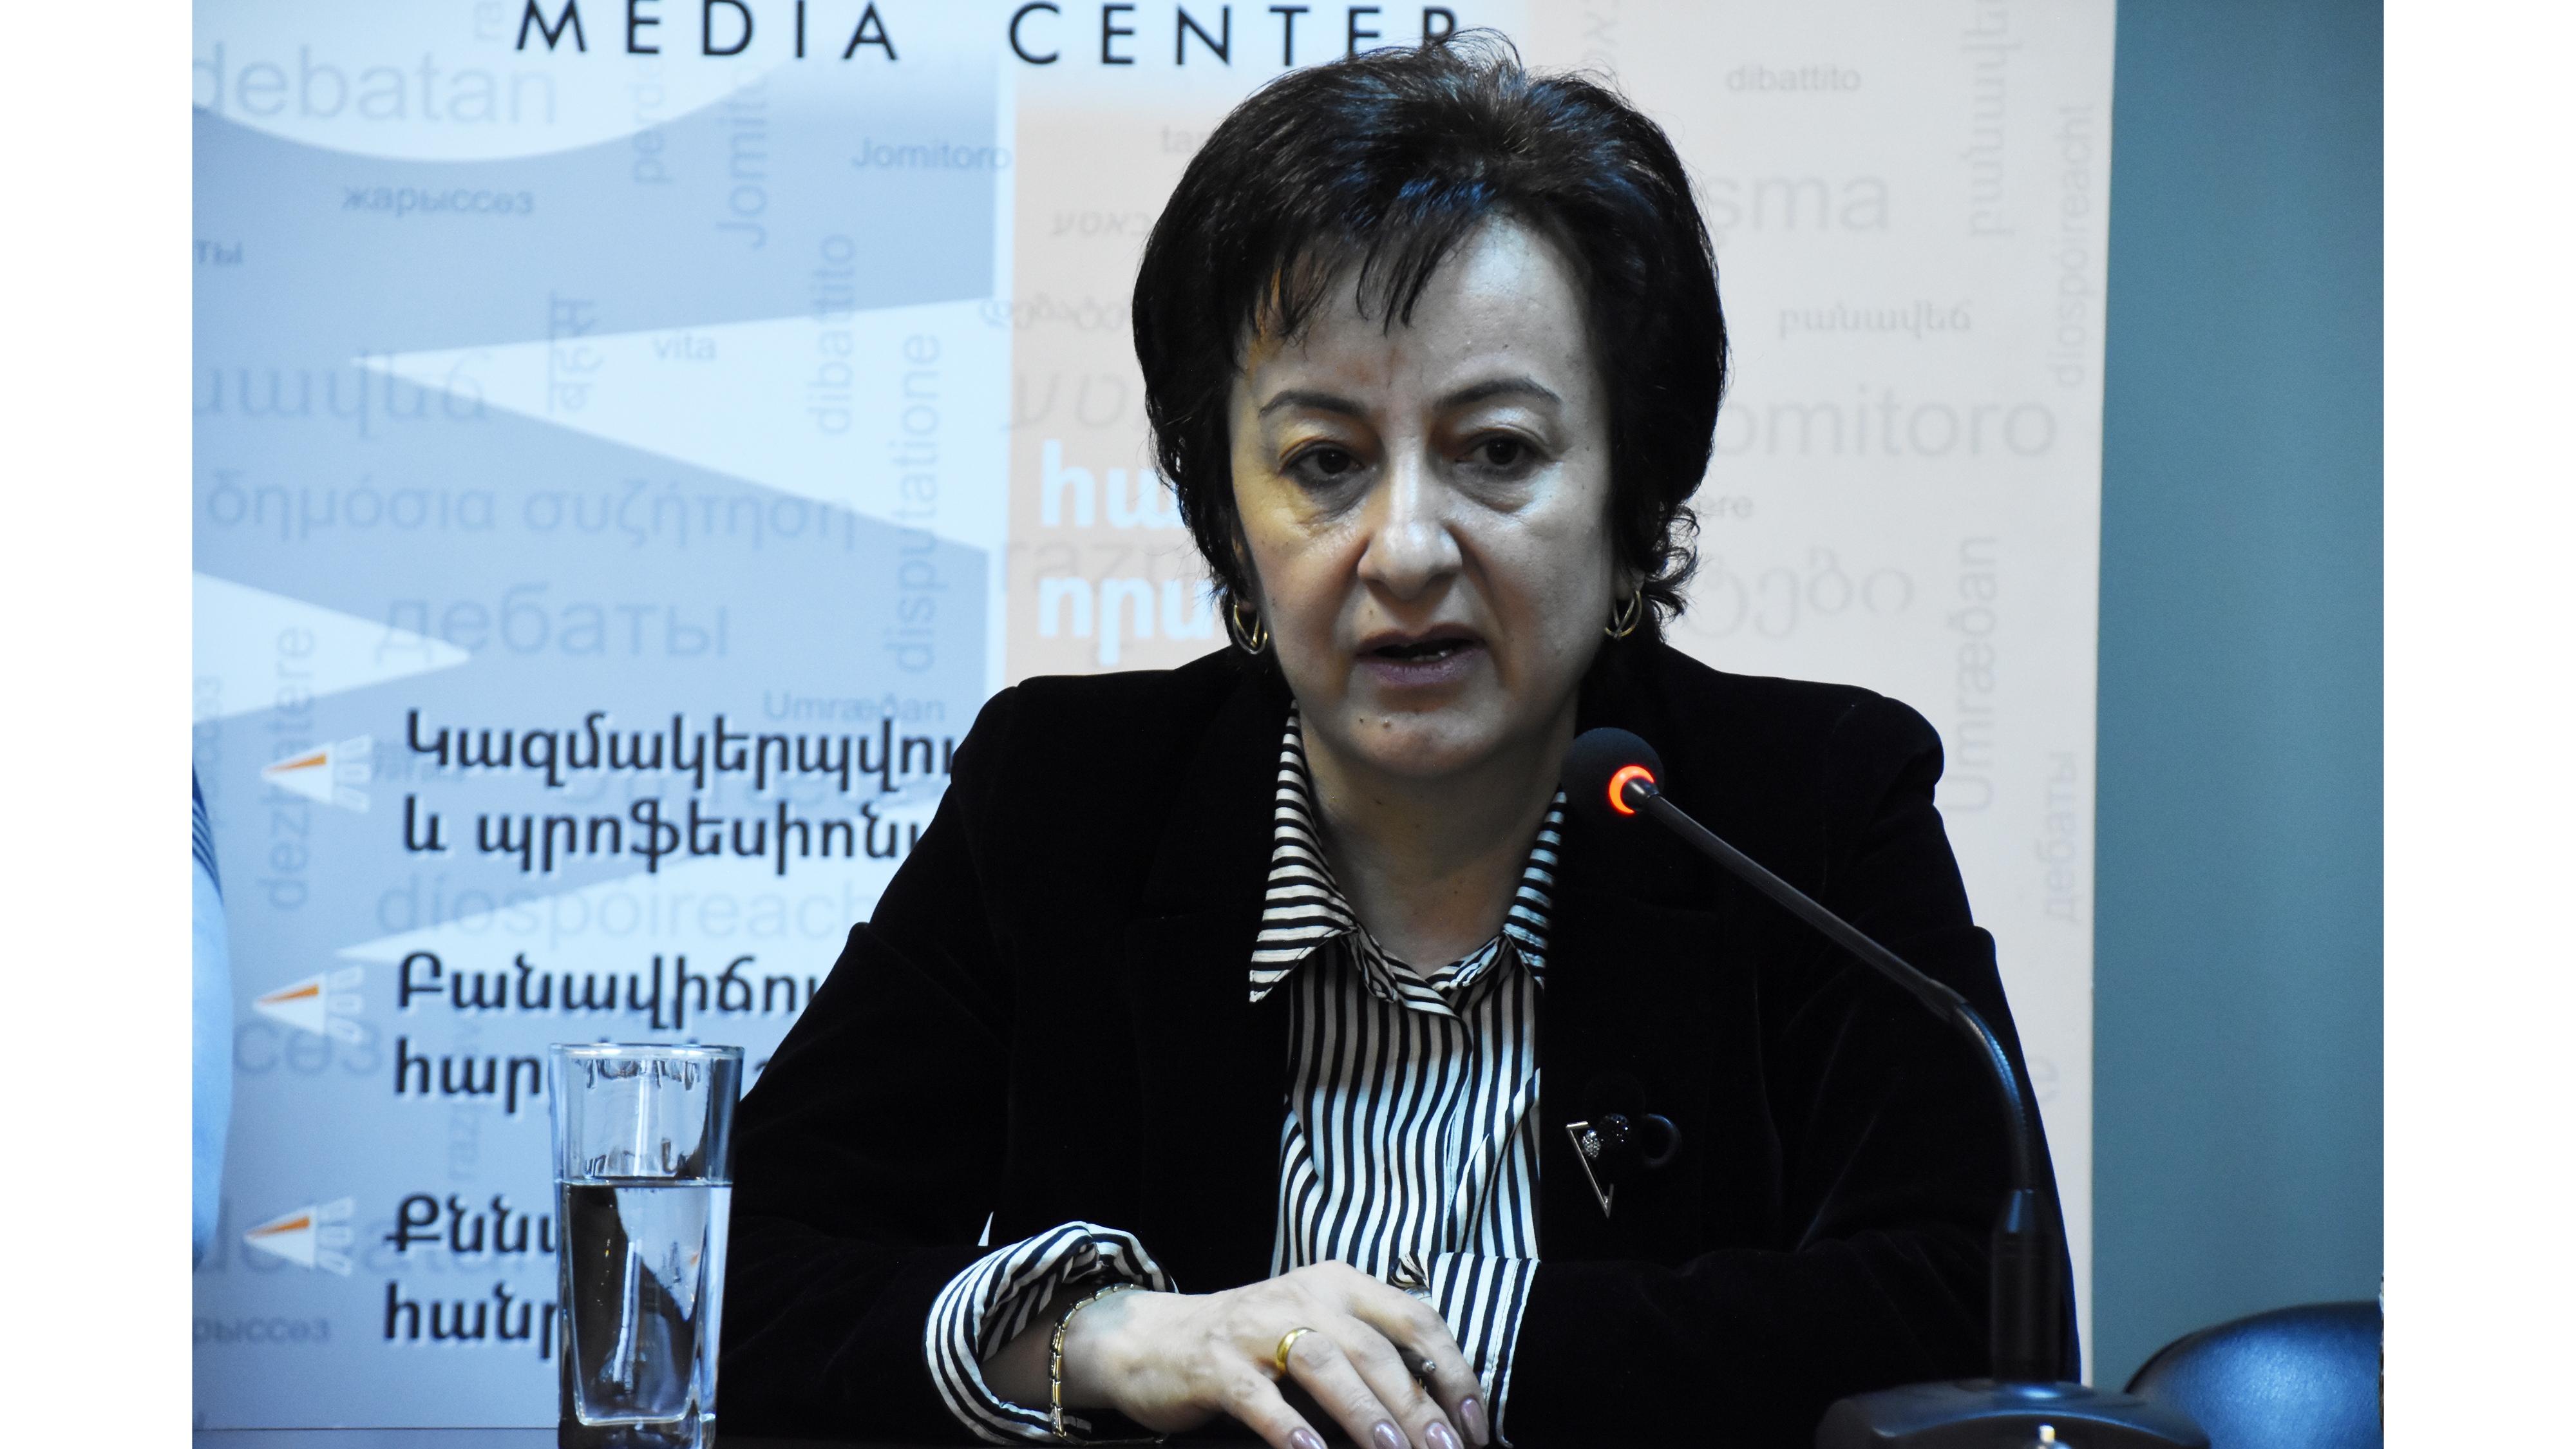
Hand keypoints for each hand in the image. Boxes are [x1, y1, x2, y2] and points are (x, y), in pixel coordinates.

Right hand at [996, 1262, 1490, 1448]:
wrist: (1153, 1340)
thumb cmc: (1251, 1347)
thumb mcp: (1316, 1331)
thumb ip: (1371, 1359)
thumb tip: (1440, 1416)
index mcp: (1340, 1284)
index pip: (1415, 1319)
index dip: (1453, 1373)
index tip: (1476, 1428)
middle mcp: (1303, 1295)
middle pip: (1375, 1349)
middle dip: (1419, 1406)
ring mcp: (1256, 1327)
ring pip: (1325, 1365)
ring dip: (1367, 1413)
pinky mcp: (1216, 1364)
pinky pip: (1261, 1398)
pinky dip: (1292, 1429)